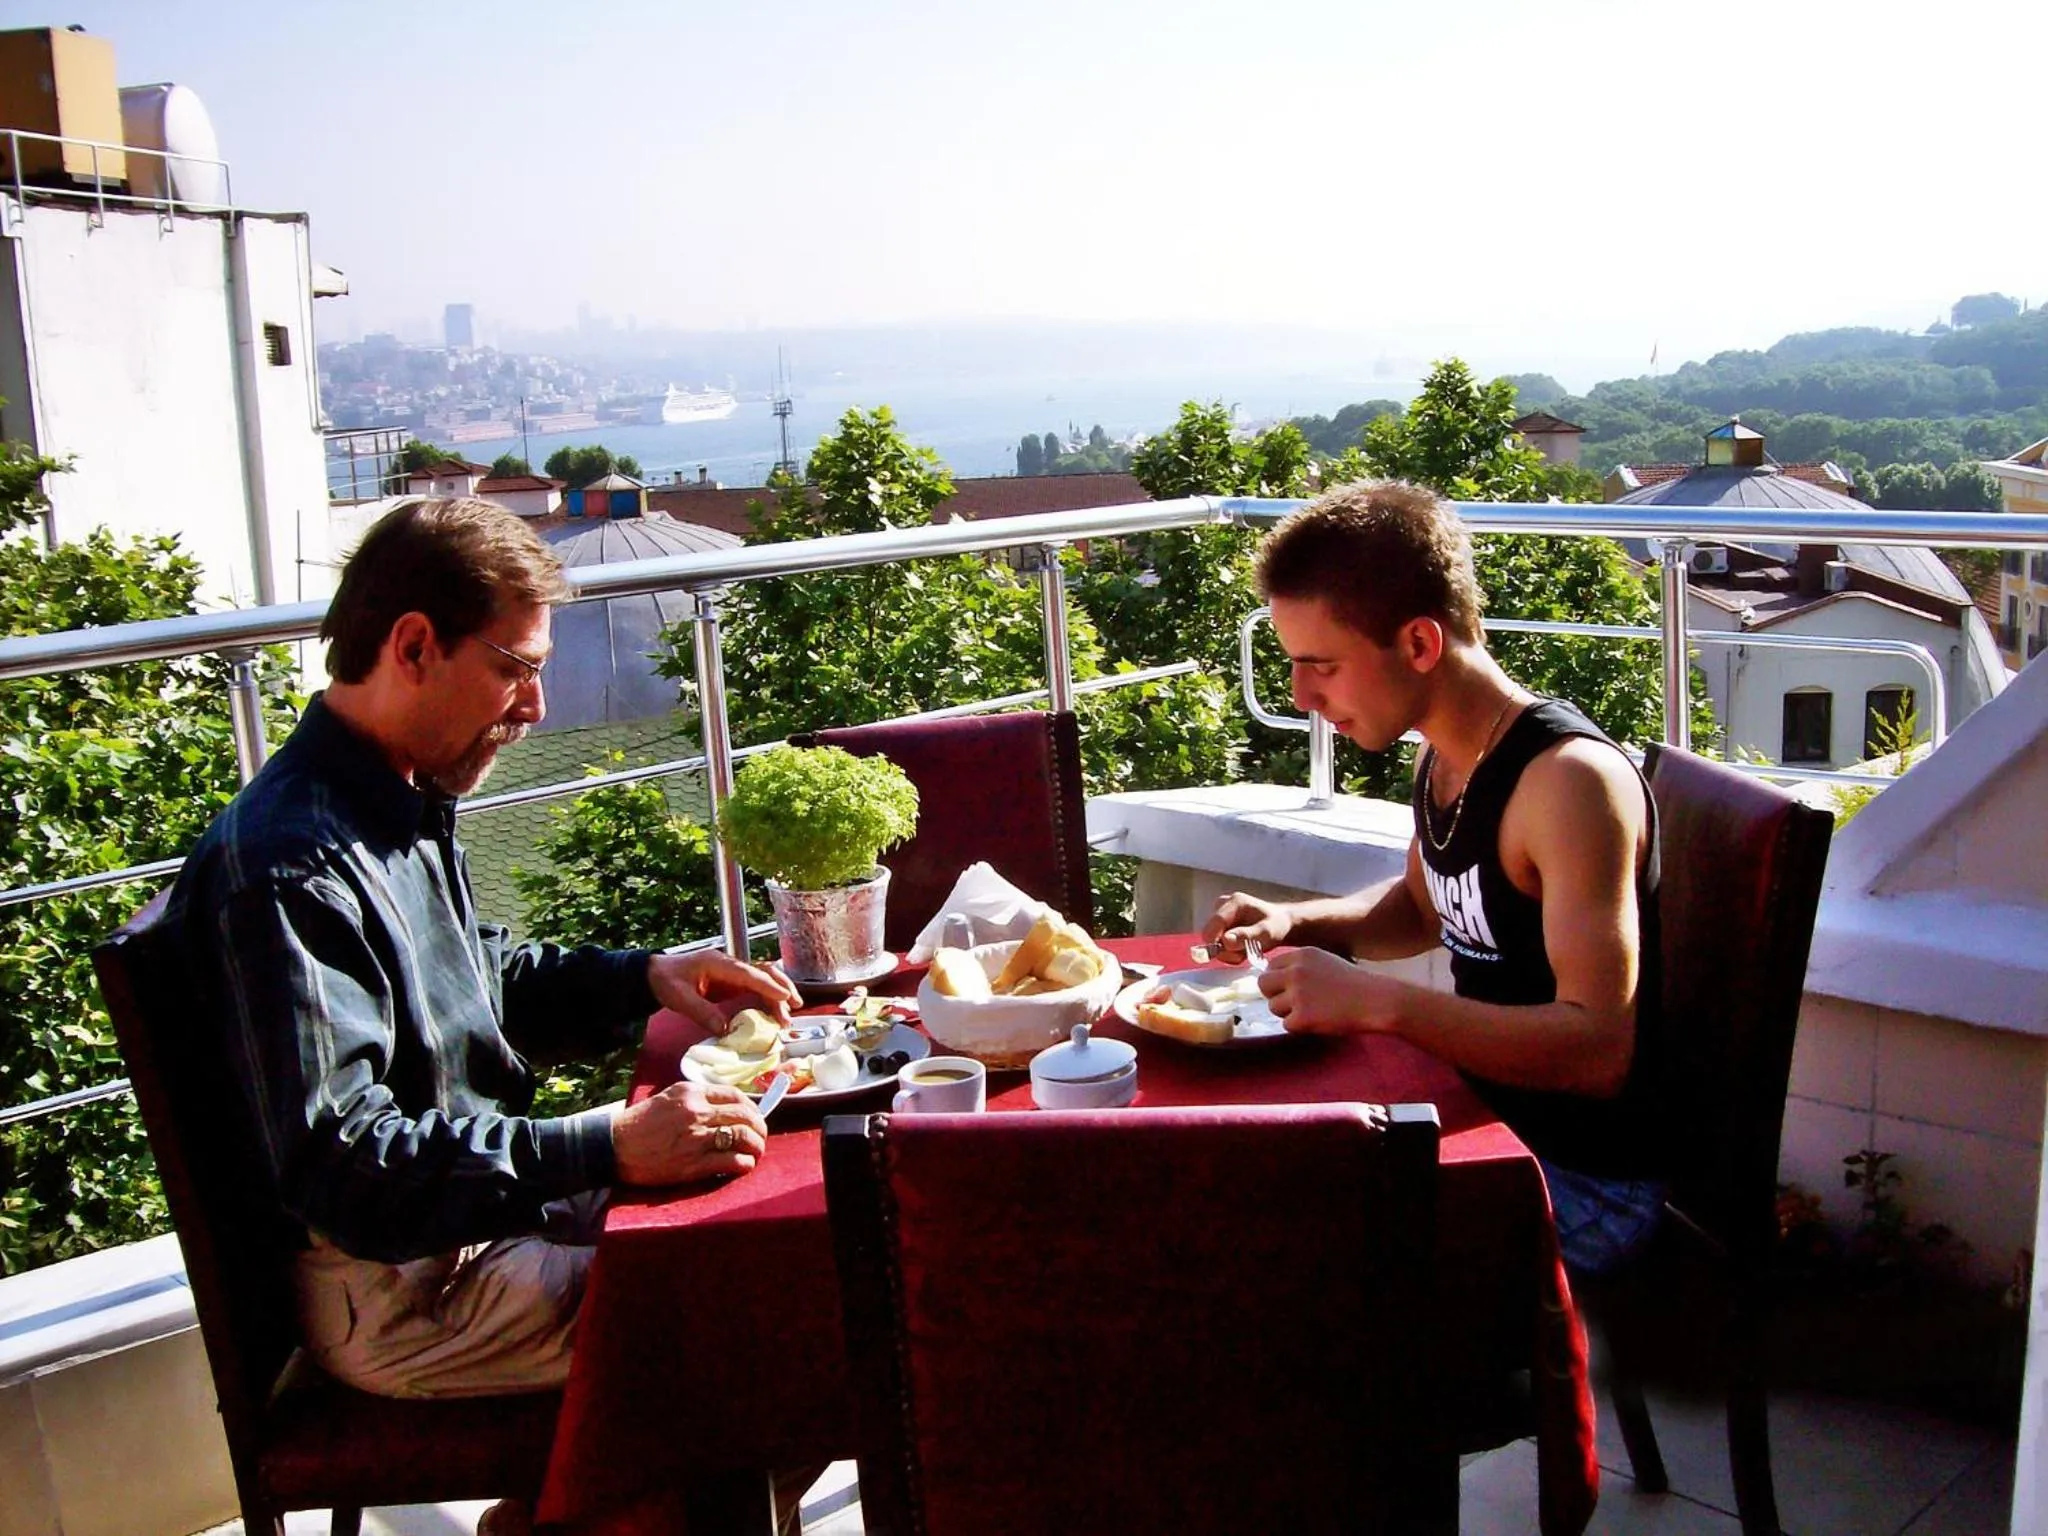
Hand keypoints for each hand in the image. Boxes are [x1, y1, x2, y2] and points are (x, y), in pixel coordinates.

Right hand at [612, 1082, 766, 1185]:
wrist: (614, 1146)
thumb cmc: (640, 1123)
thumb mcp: (668, 1098)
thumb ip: (696, 1099)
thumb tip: (725, 1107)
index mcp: (692, 1093)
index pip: (736, 1095)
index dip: (752, 1107)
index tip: (755, 1117)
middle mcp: (697, 1112)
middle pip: (745, 1116)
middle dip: (759, 1128)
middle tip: (760, 1137)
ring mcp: (697, 1138)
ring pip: (743, 1137)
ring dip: (756, 1147)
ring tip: (755, 1153)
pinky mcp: (694, 1164)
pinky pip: (731, 1162)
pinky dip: (744, 1164)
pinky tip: (744, 1166)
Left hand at [647, 950, 800, 1031]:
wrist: (655, 974)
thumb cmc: (666, 981)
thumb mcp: (679, 998)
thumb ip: (701, 1012)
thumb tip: (724, 1030)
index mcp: (718, 963)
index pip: (749, 973)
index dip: (768, 985)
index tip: (785, 997)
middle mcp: (730, 966)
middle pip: (764, 971)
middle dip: (782, 986)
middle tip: (795, 1006)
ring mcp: (732, 974)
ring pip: (763, 980)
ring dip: (778, 995)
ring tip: (787, 1017)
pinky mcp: (731, 984)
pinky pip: (755, 989)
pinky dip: (767, 1000)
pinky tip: (773, 1015)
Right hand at [1200, 891, 1293, 961]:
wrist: (1281, 924)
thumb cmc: (1276, 926)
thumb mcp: (1267, 932)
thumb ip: (1247, 936)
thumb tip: (1225, 941)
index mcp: (1235, 902)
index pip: (1216, 921)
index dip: (1216, 939)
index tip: (1228, 954)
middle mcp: (1223, 905)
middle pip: (1211, 933)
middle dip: (1225, 949)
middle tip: (1244, 953)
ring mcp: (1220, 915)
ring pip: (1213, 941)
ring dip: (1228, 952)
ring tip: (1247, 950)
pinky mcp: (1220, 925)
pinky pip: (1216, 944)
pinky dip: (1229, 952)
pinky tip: (1242, 949)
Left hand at [1257, 947, 1406, 1035]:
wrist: (1376, 1000)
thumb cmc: (1354, 984)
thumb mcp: (1325, 962)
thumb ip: (1300, 967)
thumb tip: (1275, 979)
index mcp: (1301, 955)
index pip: (1270, 967)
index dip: (1278, 980)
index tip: (1290, 988)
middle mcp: (1296, 971)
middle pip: (1264, 985)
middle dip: (1275, 995)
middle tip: (1294, 1003)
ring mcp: (1298, 994)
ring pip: (1273, 1007)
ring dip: (1289, 1012)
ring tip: (1314, 1011)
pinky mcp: (1302, 1016)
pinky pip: (1287, 1024)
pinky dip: (1300, 1027)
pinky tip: (1319, 1021)